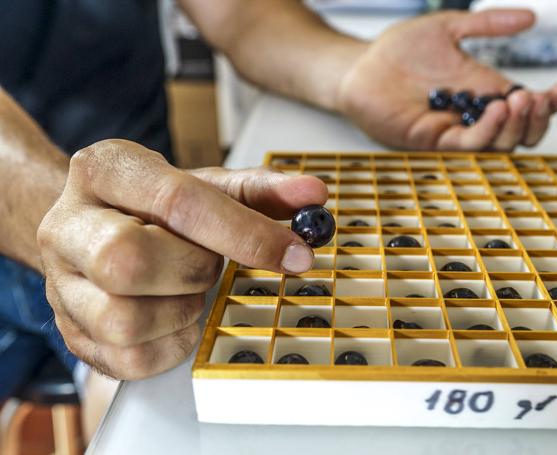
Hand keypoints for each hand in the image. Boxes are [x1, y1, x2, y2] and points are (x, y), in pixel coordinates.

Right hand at [37, 140, 325, 379]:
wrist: (94, 227)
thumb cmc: (155, 208)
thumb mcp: (207, 187)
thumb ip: (263, 191)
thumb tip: (315, 194)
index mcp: (105, 170)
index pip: (177, 202)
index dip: (246, 233)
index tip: (296, 254)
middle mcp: (68, 224)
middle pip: (131, 261)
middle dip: (195, 271)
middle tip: (210, 265)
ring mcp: (60, 283)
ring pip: (124, 319)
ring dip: (182, 310)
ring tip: (189, 289)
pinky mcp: (70, 331)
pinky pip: (129, 359)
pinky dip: (172, 344)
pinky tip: (177, 317)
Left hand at [336, 9, 556, 150]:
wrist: (361, 66)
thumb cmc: (400, 49)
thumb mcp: (449, 28)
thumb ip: (486, 25)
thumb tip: (530, 17)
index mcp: (484, 90)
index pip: (525, 107)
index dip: (549, 102)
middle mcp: (474, 115)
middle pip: (520, 132)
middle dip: (538, 118)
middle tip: (539, 96)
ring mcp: (455, 130)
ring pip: (500, 145)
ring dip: (517, 126)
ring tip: (521, 100)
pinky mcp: (433, 141)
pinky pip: (468, 144)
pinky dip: (487, 131)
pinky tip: (497, 108)